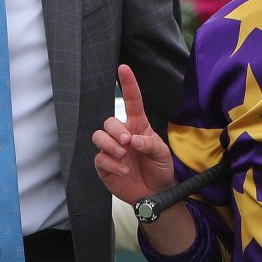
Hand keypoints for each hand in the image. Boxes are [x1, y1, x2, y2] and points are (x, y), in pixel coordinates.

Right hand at [92, 65, 176, 206]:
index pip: (132, 102)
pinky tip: (124, 170)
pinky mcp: (104, 166)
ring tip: (124, 155)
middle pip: (109, 122)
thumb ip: (151, 145)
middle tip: (127, 143)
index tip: (124, 68)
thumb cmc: (159, 169)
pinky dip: (111, 164)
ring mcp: (111, 150)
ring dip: (110, 145)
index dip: (128, 85)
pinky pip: (99, 158)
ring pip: (98, 136)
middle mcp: (122, 135)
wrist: (154, 193)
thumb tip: (133, 140)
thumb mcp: (163, 154)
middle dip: (115, 130)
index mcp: (138, 126)